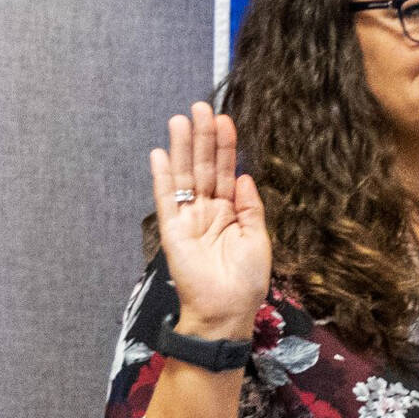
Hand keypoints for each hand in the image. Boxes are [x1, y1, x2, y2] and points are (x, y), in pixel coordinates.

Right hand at [148, 102, 270, 341]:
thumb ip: (250, 207)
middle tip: (201, 107)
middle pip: (203, 167)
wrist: (226, 311)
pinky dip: (162, 177)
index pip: (225, 171)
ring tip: (180, 120)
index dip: (225, 146)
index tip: (226, 119)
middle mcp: (208, 211)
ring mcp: (188, 218)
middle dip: (202, 138)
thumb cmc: (246, 281)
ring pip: (184, 176)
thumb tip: (243, 175)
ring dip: (181, 148)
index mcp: (231, 212)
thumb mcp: (258, 239)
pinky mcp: (172, 230)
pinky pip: (166, 199)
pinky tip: (160, 154)